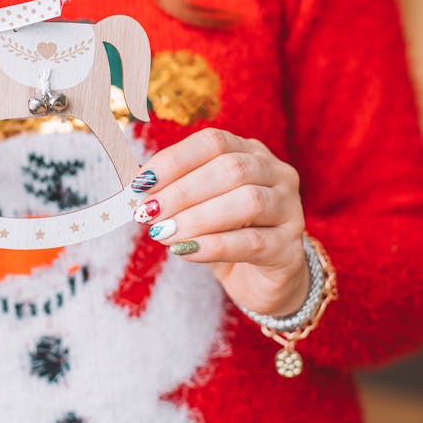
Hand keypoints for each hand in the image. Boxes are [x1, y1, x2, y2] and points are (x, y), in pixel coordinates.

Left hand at [132, 129, 308, 316]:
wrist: (261, 280)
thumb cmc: (223, 234)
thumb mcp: (195, 207)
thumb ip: (169, 191)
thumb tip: (133, 183)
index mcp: (250, 152)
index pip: (213, 142)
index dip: (174, 160)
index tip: (140, 184)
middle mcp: (276, 174)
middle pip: (231, 169)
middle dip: (182, 191)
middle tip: (148, 212)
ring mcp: (290, 210)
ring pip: (248, 202)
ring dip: (197, 217)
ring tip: (163, 233)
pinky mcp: (289, 250)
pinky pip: (253, 242)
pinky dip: (214, 245)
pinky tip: (185, 251)